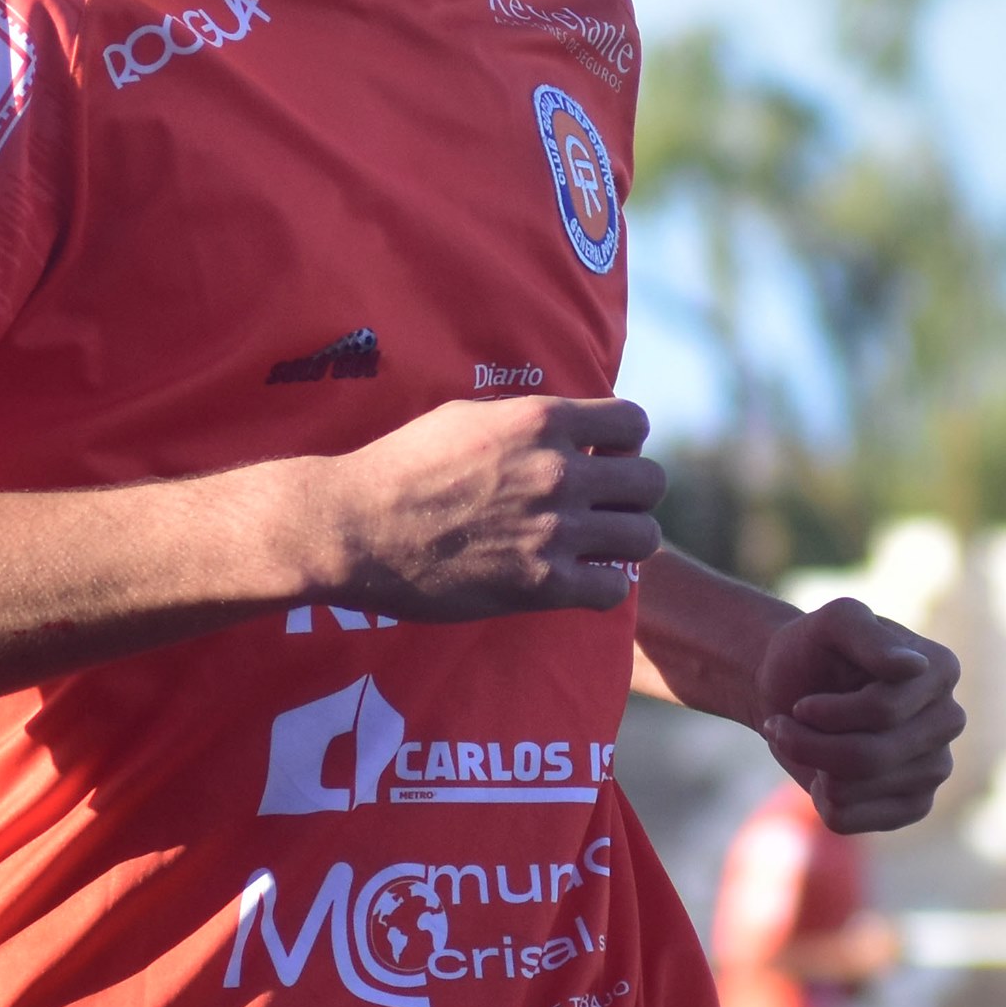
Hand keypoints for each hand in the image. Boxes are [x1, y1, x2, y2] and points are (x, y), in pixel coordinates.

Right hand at [310, 397, 666, 620]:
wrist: (355, 528)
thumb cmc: (402, 467)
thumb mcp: (468, 417)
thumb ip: (527, 421)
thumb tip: (569, 427)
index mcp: (542, 422)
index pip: (633, 424)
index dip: (624, 443)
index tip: (604, 459)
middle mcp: (557, 473)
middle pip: (650, 482)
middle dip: (630, 494)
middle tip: (603, 507)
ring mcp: (553, 531)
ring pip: (644, 537)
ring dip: (625, 541)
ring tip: (597, 545)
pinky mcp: (540, 584)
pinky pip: (614, 589)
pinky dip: (603, 586)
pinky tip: (579, 580)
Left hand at [755, 599, 962, 834]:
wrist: (790, 688)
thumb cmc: (812, 650)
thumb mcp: (830, 623)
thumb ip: (866, 634)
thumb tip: (915, 668)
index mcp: (941, 670)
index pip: (882, 712)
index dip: (826, 713)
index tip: (802, 704)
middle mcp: (948, 720)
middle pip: (869, 757)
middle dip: (811, 742)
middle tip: (789, 723)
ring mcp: (935, 768)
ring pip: (853, 790)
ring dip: (811, 765)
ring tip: (807, 742)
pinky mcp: (913, 806)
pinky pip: (850, 821)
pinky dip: (820, 798)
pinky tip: (826, 773)